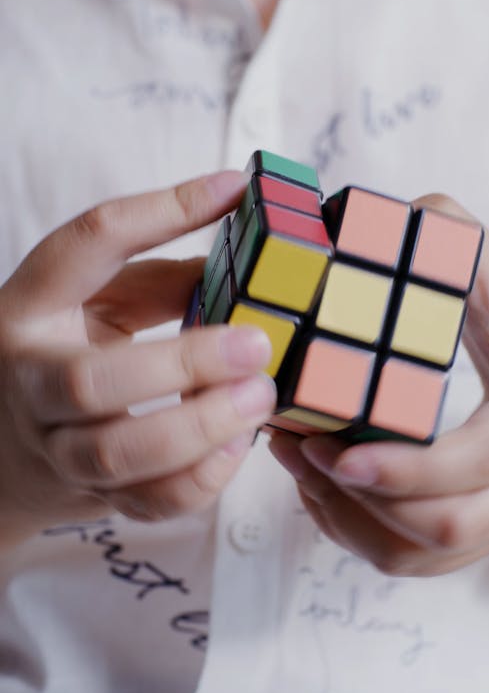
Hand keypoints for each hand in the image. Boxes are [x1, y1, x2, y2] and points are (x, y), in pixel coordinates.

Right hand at [0, 171, 275, 546]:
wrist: (3, 453)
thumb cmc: (63, 356)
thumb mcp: (93, 304)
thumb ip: (159, 283)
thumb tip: (243, 268)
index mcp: (31, 309)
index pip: (86, 244)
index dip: (160, 212)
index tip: (231, 190)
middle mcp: (34, 381)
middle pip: (93, 382)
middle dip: (185, 363)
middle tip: (256, 344)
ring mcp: (58, 448)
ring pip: (119, 455)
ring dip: (201, 429)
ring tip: (259, 397)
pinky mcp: (93, 496)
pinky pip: (149, 502)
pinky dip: (203, 479)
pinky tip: (238, 444)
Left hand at [269, 194, 488, 576]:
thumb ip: (448, 238)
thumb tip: (377, 223)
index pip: (478, 465)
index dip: (408, 469)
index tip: (338, 453)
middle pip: (449, 528)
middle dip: (366, 498)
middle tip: (306, 451)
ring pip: (422, 552)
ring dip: (351, 517)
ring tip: (301, 462)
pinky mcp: (472, 528)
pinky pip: (411, 556)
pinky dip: (359, 530)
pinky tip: (323, 483)